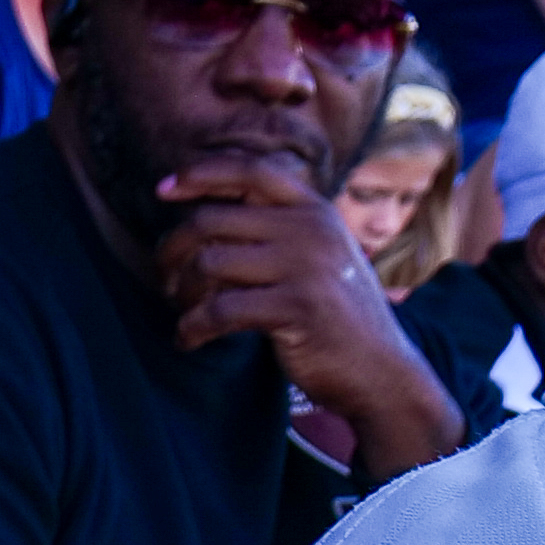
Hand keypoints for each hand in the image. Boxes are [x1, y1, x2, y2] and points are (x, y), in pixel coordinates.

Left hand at [155, 149, 449, 464]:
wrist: (382, 372)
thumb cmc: (336, 316)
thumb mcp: (318, 257)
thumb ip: (276, 230)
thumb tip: (199, 217)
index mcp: (315, 211)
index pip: (251, 171)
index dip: (201, 174)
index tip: (162, 191)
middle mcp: (312, 230)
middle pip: (211, 220)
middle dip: (172, 250)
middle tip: (166, 280)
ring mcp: (307, 266)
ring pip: (208, 263)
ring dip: (182, 292)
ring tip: (182, 312)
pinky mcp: (297, 307)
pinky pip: (218, 309)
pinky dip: (192, 327)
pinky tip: (188, 340)